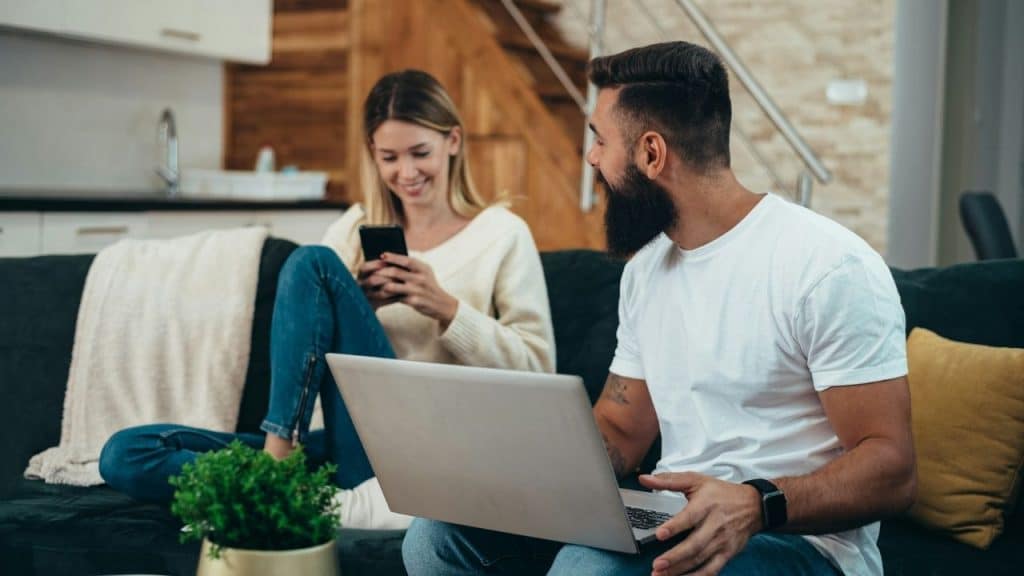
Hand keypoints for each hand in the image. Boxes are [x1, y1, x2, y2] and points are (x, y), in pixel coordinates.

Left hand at [361, 252, 458, 326]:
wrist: (443, 305)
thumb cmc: (429, 286)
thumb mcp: (425, 273)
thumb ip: (412, 266)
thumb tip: (392, 259)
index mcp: (423, 268)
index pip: (406, 260)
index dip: (393, 257)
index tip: (382, 255)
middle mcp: (421, 278)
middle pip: (396, 272)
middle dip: (381, 271)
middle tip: (371, 271)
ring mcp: (417, 290)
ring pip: (392, 286)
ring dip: (380, 284)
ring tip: (372, 284)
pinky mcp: (414, 301)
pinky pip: (395, 298)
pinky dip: (386, 296)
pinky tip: (379, 295)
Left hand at [639, 472, 762, 575]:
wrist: (754, 505)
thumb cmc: (722, 493)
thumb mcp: (696, 480)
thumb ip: (669, 481)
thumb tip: (644, 479)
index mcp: (706, 505)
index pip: (689, 517)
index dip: (674, 527)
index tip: (660, 535)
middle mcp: (715, 525)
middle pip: (694, 545)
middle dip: (675, 557)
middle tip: (657, 565)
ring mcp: (722, 542)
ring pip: (700, 560)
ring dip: (680, 570)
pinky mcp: (727, 554)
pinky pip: (712, 569)